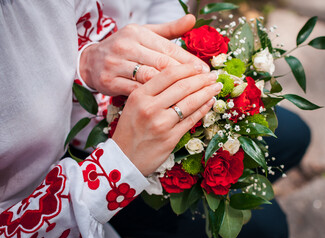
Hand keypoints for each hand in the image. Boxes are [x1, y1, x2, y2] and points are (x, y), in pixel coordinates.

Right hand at [79, 14, 208, 95]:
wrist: (90, 62)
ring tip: (190, 94)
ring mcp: (116, 64)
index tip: (205, 70)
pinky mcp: (109, 81)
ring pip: (150, 78)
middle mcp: (126, 46)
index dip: (189, 60)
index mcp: (137, 33)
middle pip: (162, 64)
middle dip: (186, 75)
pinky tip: (168, 102)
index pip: (168, 48)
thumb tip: (192, 19)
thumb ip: (169, 30)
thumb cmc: (124, 48)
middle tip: (203, 83)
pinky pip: (137, 91)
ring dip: (173, 88)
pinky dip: (154, 98)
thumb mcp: (144, 34)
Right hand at [111, 64, 221, 175]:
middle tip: (213, 75)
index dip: (188, 68)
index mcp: (139, 95)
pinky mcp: (170, 138)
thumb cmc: (129, 130)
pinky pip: (191, 119)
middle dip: (202, 79)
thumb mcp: (133, 105)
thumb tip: (182, 78)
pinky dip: (203, 109)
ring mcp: (161, 123)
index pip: (169, 74)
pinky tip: (210, 102)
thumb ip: (153, 91)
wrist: (123, 159)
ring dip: (207, 92)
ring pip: (190, 102)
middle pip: (183, 86)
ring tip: (216, 87)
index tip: (200, 66)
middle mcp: (150, 107)